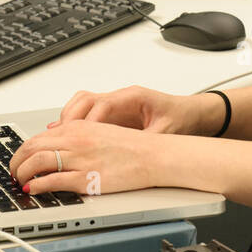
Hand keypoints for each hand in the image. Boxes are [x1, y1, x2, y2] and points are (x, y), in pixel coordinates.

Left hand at [8, 120, 165, 196]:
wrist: (152, 155)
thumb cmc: (131, 146)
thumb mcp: (98, 132)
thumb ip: (76, 137)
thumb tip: (56, 146)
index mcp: (77, 127)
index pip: (38, 137)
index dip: (23, 150)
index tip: (19, 159)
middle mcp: (74, 140)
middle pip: (31, 147)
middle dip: (16, 161)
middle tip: (12, 172)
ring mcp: (79, 159)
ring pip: (36, 163)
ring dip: (22, 173)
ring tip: (19, 182)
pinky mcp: (86, 178)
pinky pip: (52, 181)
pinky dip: (37, 185)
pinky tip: (33, 189)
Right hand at [53, 85, 221, 135]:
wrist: (193, 114)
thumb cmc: (182, 118)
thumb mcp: (167, 132)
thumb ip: (147, 140)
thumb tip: (132, 154)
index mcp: (134, 97)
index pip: (104, 104)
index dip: (89, 121)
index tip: (80, 137)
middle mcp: (121, 97)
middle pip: (86, 99)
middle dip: (70, 117)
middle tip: (59, 136)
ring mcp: (116, 104)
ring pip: (83, 103)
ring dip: (69, 118)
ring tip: (57, 136)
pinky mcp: (114, 113)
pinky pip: (87, 113)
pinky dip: (75, 122)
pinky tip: (67, 137)